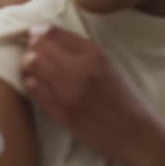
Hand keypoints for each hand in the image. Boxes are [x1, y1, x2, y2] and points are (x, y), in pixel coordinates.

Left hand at [20, 25, 164, 165]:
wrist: (136, 133)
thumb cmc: (123, 98)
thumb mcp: (109, 65)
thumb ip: (81, 51)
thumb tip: (45, 35)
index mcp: (94, 54)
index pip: (52, 33)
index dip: (38, 32)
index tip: (34, 36)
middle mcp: (80, 69)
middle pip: (37, 48)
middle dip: (31, 50)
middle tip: (33, 55)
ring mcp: (68, 92)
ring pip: (31, 67)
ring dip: (29, 67)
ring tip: (36, 71)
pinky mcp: (60, 112)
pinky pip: (33, 90)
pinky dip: (32, 84)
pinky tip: (39, 86)